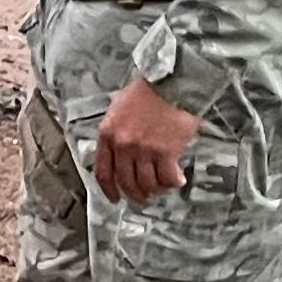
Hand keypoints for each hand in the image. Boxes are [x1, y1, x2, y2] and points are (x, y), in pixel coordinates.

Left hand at [91, 77, 201, 202]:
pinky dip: (173, 183)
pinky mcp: (165, 152)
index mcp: (108, 134)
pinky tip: (178, 179)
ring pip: (147, 183)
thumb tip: (117, 148)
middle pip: (126, 181)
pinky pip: (167, 178)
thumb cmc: (148, 90)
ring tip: (162, 188)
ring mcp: (143, 150)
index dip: (109, 189)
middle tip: (144, 198)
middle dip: (136, 194)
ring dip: (156, 190)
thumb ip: (116, 129)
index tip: (115, 198)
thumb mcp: (120, 106)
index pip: (103, 171)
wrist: (172, 83)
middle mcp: (123, 145)